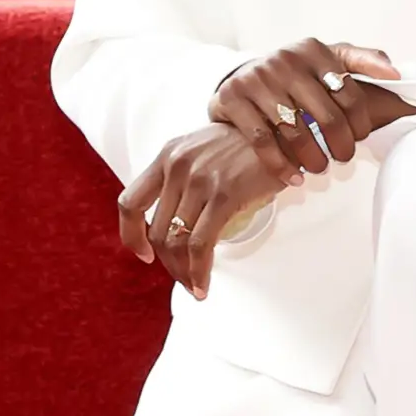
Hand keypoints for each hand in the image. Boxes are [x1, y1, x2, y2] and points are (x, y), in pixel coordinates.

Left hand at [116, 124, 293, 297]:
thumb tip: (177, 219)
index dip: (131, 235)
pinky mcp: (225, 194)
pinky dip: (199, 271)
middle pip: (156, 230)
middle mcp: (178, 166)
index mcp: (168, 156)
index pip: (131, 202)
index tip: (145, 254)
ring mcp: (200, 180)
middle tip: (184, 279)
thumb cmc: (249, 146)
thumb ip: (185, 175)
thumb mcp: (205, 150)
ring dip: (183, 272)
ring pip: (176, 241)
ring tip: (195, 286)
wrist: (285, 129)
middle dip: (167, 263)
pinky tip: (204, 285)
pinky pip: (201, 243)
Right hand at [207, 40, 407, 181]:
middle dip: (340, 145)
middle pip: (326, 116)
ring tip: (319, 168)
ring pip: (295, 130)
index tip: (361, 138)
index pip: (350, 94)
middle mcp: (286, 61)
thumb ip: (362, 61)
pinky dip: (280, 163)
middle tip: (343, 159)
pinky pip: (262, 140)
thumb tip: (395, 72)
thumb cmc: (297, 72)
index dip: (361, 123)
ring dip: (312, 157)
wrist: (243, 76)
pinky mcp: (233, 97)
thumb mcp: (329, 58)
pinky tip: (293, 177)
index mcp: (315, 51)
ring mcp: (257, 78)